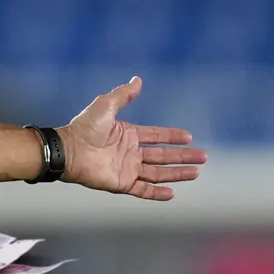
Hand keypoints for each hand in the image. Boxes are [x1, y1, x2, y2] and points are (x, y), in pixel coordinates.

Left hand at [58, 77, 206, 200]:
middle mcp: (130, 152)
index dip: (172, 136)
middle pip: (162, 156)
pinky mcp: (122, 183)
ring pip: (158, 173)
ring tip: (196, 173)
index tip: (189, 137)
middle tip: (203, 157)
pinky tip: (173, 193)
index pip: (156, 136)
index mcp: (128, 134)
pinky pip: (143, 190)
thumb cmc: (85, 127)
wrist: (70, 150)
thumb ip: (123, 95)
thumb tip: (138, 79)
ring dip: (177, 173)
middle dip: (183, 156)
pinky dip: (157, 193)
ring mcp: (127, 169)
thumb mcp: (105, 105)